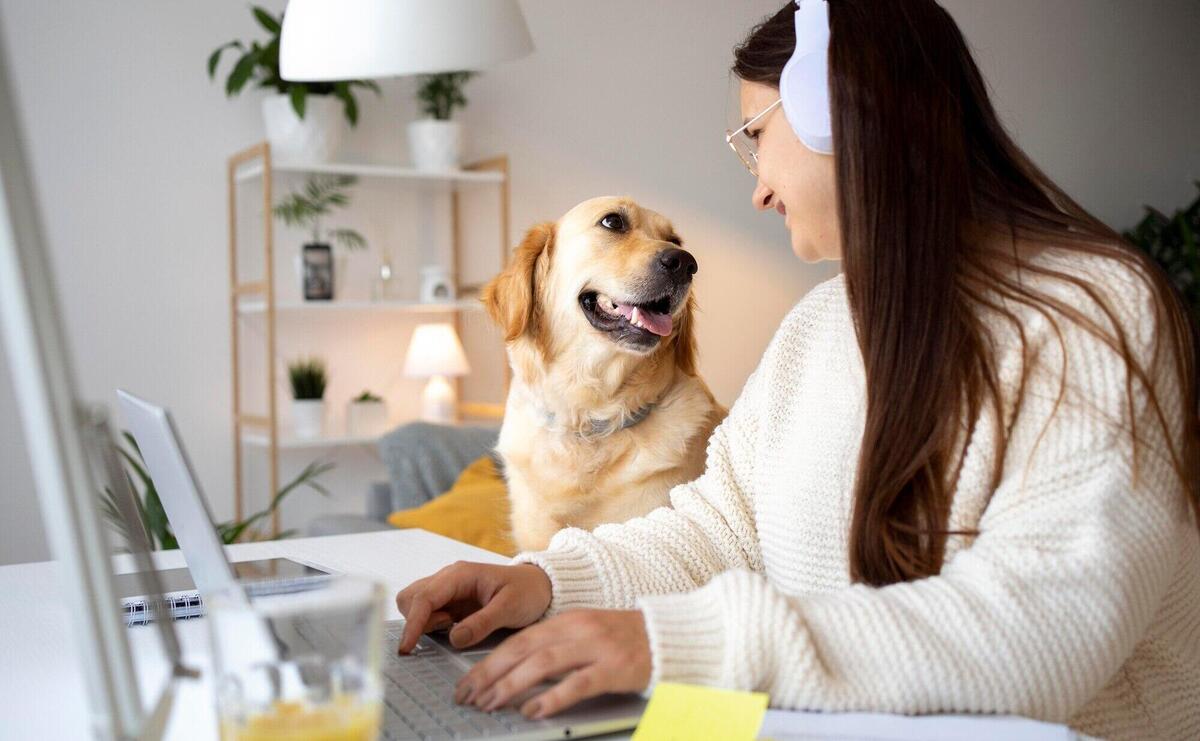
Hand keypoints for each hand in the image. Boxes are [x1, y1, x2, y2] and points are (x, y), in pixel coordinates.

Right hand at [394, 561, 551, 652]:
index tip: (407, 647)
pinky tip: (453, 627)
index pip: (424, 597)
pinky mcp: (450, 603)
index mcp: (460, 575)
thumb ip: (483, 623)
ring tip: (453, 627)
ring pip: (414, 605)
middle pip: (410, 598)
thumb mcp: (511, 608)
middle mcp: (448, 579)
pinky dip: (430, 625)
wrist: (539, 587)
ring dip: (424, 622)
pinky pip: (426, 613)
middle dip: (418, 620)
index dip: (413, 623)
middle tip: (448, 628)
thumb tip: (455, 639)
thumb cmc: (527, 591)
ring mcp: (447, 590)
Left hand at [454, 609, 651, 719]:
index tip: (469, 682)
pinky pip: (578, 683)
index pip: (519, 640)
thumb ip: (556, 646)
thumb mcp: (587, 634)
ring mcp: (596, 647)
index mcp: (568, 620)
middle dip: (491, 673)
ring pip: (543, 663)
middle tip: (469, 696)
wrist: (670, 634)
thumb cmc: (627, 639)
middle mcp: (578, 630)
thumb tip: (517, 670)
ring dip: (512, 685)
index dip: (490, 662)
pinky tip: (534, 710)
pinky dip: (552, 697)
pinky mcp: (614, 667)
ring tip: (491, 703)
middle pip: (523, 649)